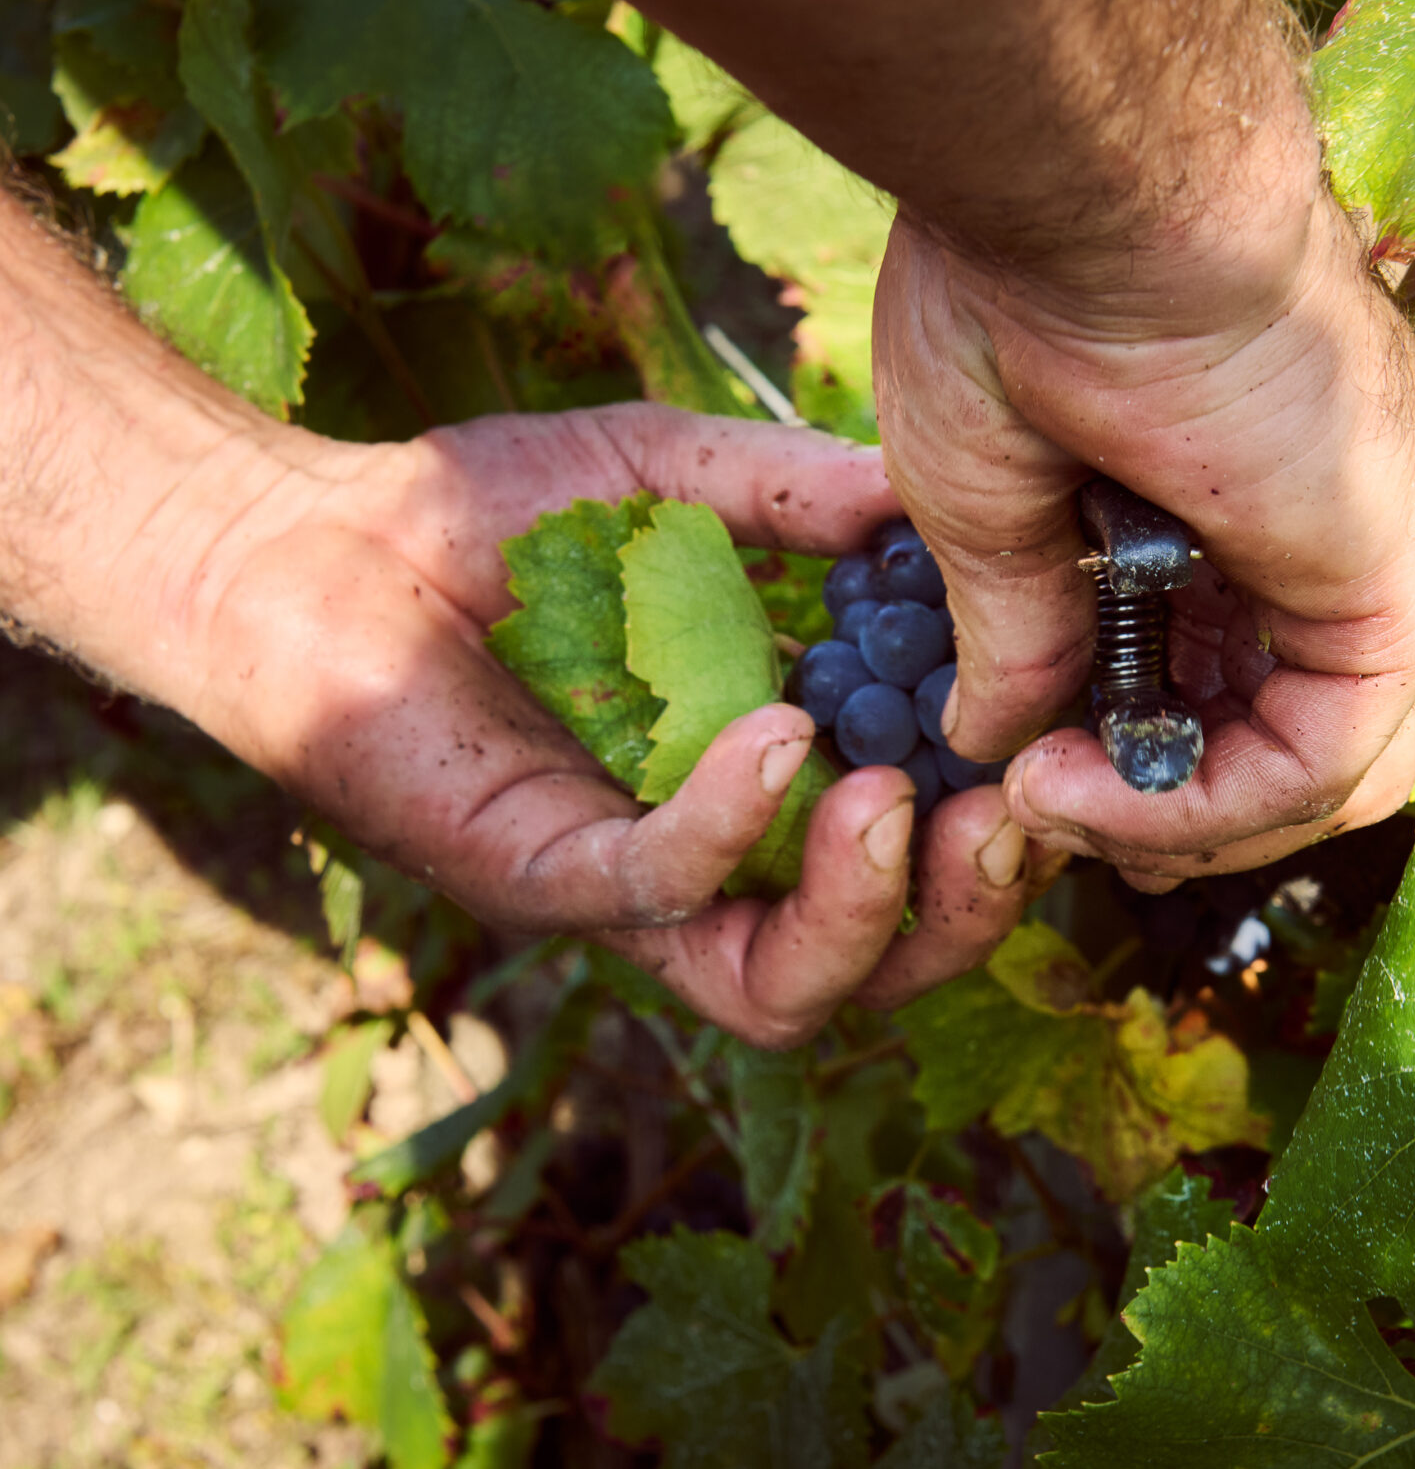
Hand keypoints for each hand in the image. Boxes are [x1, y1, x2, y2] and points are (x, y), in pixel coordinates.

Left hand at [151, 405, 1059, 1045]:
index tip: (1052, 729)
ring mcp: (620, 884)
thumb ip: (790, 490)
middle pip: (876, 962)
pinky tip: (777, 733)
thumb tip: (919, 494)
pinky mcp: (531, 874)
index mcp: (762, 783)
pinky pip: (654, 896)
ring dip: (871, 916)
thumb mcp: (671, 480)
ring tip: (908, 807)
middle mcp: (708, 861)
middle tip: (1010, 816)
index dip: (997, 823)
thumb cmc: (489, 516)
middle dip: (967, 912)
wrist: (304, 532)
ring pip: (782, 991)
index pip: (914, 856)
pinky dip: (728, 828)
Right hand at [871, 197, 1414, 881]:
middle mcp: (1355, 535)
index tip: (1027, 769)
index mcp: (1272, 502)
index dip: (1143, 762)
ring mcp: (1396, 555)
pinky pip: (1326, 762)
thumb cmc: (1028, 292)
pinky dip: (1204, 807)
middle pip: (1298, 745)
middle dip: (1169, 809)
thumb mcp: (998, 497)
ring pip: (1330, 775)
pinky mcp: (1403, 579)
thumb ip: (1024, 627)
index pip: (1246, 686)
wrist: (1090, 189)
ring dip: (1180, 822)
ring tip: (1057, 801)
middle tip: (1051, 808)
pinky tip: (1085, 788)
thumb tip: (992, 735)